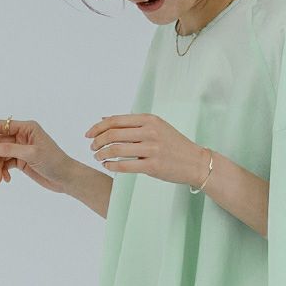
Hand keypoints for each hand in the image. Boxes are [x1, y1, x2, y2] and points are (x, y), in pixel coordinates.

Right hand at [0, 118, 73, 192]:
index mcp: (27, 128)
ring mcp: (21, 149)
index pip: (1, 126)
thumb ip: (9, 150)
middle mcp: (22, 136)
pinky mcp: (21, 160)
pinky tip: (6, 179)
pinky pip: (5, 163)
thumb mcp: (31, 154)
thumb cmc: (54, 162)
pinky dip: (3, 171)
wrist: (66, 178)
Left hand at [86, 113, 207, 186]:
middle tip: (92, 148)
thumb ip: (131, 123)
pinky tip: (108, 166)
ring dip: (102, 154)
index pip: (116, 120)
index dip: (98, 127)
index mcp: (149, 120)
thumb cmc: (174, 145)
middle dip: (97, 141)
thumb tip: (104, 119)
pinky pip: (124, 165)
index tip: (89, 134)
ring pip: (116, 149)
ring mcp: (152, 149)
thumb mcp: (156, 127)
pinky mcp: (153, 166)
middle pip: (113, 134)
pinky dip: (111, 166)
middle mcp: (150, 132)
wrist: (196, 162)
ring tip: (98, 157)